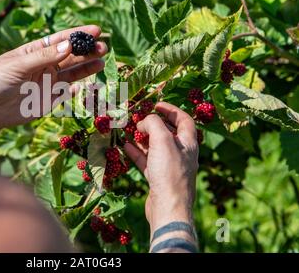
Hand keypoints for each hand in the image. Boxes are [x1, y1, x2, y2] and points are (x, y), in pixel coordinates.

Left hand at [0, 25, 106, 146]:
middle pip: (70, 56)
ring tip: (101, 60)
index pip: (60, 40)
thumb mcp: (18, 64)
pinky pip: (66, 93)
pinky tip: (85, 85)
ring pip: (72, 73)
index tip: (96, 29)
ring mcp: (47, 83)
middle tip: (103, 47)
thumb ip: (44, 57)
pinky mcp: (48, 100)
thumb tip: (69, 45)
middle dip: (87, 50)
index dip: (78, 34)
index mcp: (35, 52)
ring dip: (87, 67)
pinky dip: (76, 89)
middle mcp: (44, 65)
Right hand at [124, 102, 198, 235]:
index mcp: (188, 143)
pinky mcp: (158, 178)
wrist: (168, 207)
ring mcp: (169, 166)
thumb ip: (154, 124)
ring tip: (130, 131)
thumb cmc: (169, 172)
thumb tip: (146, 120)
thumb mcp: (162, 141)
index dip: (171, 110)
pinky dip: (137, 153)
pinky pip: (147, 161)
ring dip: (143, 138)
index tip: (156, 104)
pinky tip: (125, 147)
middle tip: (139, 119)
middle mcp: (181, 153)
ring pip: (156, 147)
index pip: (184, 119)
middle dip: (153, 124)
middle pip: (168, 133)